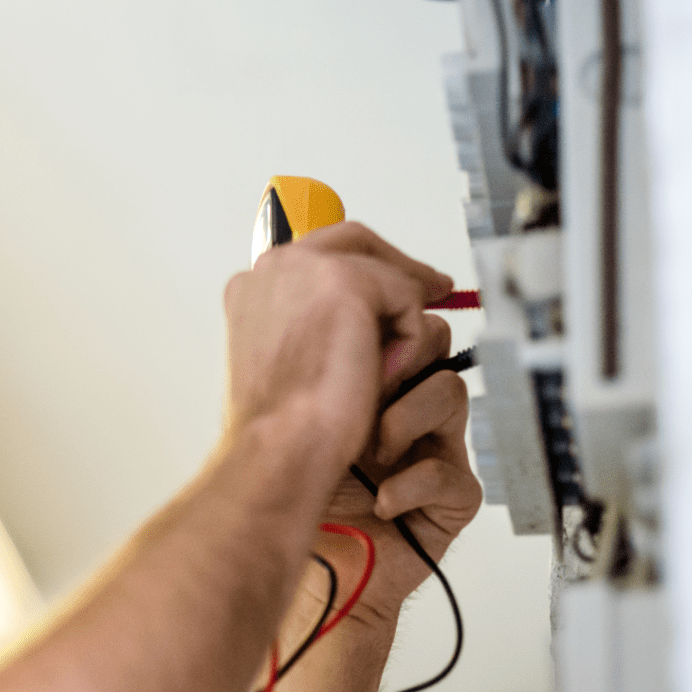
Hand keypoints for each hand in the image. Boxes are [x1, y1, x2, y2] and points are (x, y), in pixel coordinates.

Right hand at [222, 222, 454, 479]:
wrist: (280, 449)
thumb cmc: (281, 427)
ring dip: (401, 320)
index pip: (319, 256)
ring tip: (392, 372)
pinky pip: (407, 297)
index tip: (397, 288)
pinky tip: (384, 377)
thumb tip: (359, 318)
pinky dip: (408, 341)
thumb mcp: (291, 364)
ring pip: (385, 273)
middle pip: (354, 242)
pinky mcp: (347, 280)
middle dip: (398, 267)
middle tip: (437, 289)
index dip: (364, 269)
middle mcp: (275, 266)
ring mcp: (308, 267)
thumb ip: (313, 326)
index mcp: (254, 287)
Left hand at [299, 313, 482, 629]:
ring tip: (368, 454)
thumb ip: (323, 341)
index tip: (386, 309)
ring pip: (449, 392)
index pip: (401, 313)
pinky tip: (380, 497)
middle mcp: (405, 403)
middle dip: (396, 360)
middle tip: (363, 390)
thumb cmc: (302, 486)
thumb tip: (333, 287)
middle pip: (433, 340)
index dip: (395, 309)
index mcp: (370, 373)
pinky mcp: (452, 495)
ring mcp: (433, 446)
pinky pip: (448, 470)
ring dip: (399, 421)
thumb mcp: (299, 397)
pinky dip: (406, 484)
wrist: (310, 565)